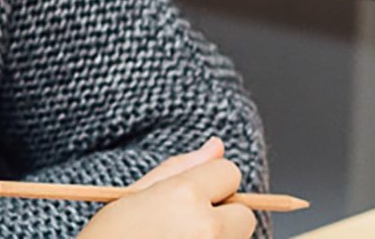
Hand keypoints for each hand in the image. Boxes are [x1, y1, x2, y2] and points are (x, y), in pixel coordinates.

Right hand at [72, 138, 257, 238]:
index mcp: (184, 195)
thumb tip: (217, 145)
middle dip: (222, 218)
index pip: (230, 173)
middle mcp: (206, 226)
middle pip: (244, 214)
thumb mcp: (131, 198)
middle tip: (181, 229)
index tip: (189, 199)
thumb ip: (178, 169)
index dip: (211, 184)